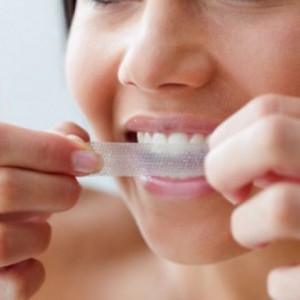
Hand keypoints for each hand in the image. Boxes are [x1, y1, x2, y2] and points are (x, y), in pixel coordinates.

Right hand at [0, 122, 100, 299]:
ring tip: (38, 225)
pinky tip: (28, 260)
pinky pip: (14, 285)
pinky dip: (31, 274)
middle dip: (60, 190)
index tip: (90, 160)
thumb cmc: (9, 184)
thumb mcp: (23, 156)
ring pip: (7, 242)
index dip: (51, 150)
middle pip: (10, 189)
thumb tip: (81, 143)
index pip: (1, 142)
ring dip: (41, 233)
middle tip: (71, 191)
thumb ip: (50, 140)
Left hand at [205, 94, 299, 298]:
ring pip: (279, 207)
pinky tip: (285, 280)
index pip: (266, 110)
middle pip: (269, 136)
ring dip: (246, 226)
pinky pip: (294, 283)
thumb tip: (229, 154)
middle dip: (225, 168)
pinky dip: (280, 284)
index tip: (231, 166)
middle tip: (233, 194)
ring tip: (256, 238)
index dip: (229, 137)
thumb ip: (284, 147)